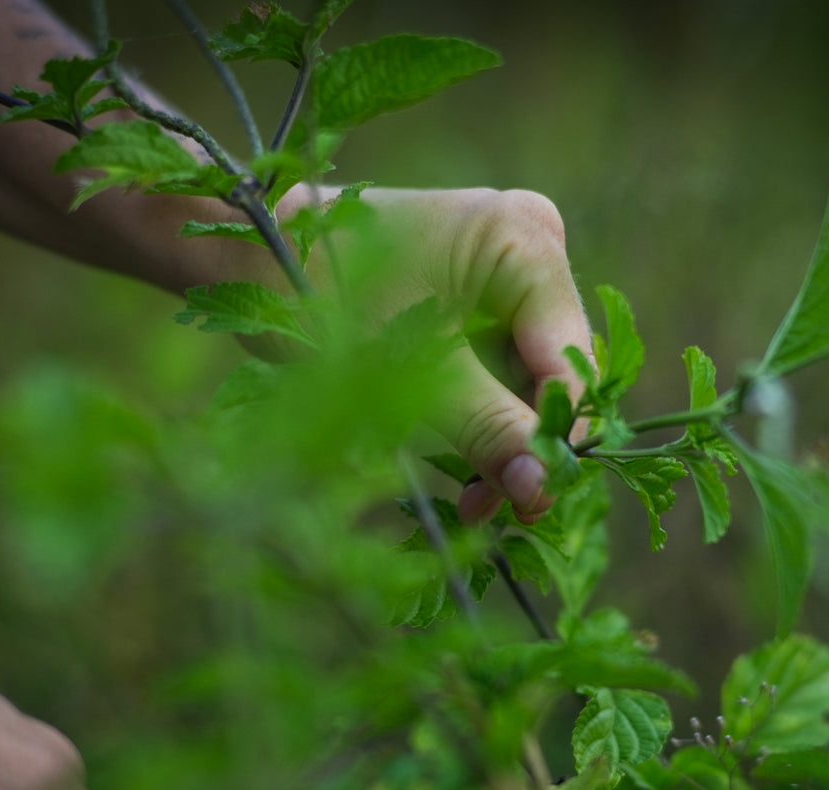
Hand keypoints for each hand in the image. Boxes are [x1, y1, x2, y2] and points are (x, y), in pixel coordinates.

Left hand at [280, 186, 595, 525]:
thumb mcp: (409, 372)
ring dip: (505, 443)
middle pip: (556, 370)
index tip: (533, 503)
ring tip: (470, 501)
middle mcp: (532, 245)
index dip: (556, 435)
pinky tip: (464, 472)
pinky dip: (485, 421)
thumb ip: (486, 429)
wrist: (259, 255)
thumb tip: (543, 492)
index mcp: (523, 239)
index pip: (569, 356)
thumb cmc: (323, 292)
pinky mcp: (489, 300)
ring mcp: (511, 273)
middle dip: (527, 443)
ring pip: (532, 381)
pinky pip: (505, 372)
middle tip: (496, 510)